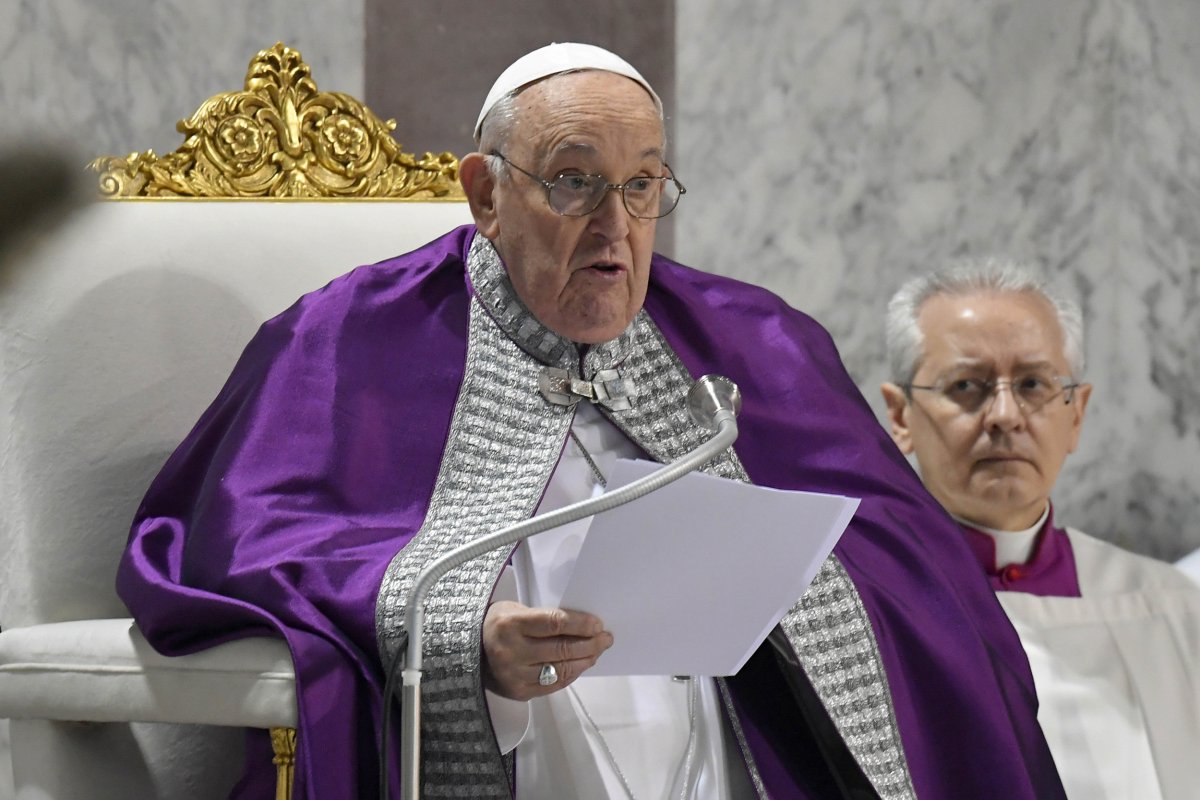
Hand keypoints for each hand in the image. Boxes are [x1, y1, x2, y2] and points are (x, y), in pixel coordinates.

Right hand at [482, 601, 613, 699]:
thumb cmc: (498, 625)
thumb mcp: (515, 610)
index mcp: (510, 624)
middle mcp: (511, 651)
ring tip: (597, 651)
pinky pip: (554, 685)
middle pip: (561, 648)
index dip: (581, 624)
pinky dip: (571, 674)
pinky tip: (581, 665)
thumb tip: (583, 626)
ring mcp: (515, 675)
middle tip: (605, 638)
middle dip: (590, 643)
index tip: (598, 623)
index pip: (554, 623)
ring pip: (561, 669)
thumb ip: (545, 618)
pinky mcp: (519, 692)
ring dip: (585, 660)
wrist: (468, 651)